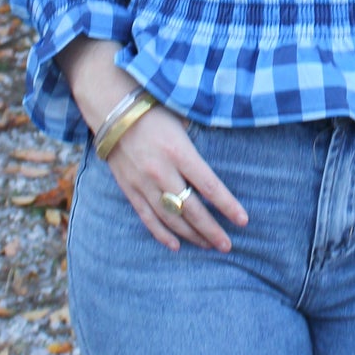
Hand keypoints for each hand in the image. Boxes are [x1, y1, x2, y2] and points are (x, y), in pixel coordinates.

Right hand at [104, 107, 247, 251]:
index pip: (209, 186)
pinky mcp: (129, 190)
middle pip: (191, 209)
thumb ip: (199, 144)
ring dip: (191, 235)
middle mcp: (162, 171)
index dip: (227, 205)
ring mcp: (143, 183)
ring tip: (209, 245)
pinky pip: (147, 218)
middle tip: (227, 245)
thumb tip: (221, 158)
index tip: (242, 220)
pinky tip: (176, 245)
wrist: (112, 110)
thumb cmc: (154, 111)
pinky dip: (162, 234)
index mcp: (179, 152)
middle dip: (211, 230)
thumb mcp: (183, 120)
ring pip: (171, 218)